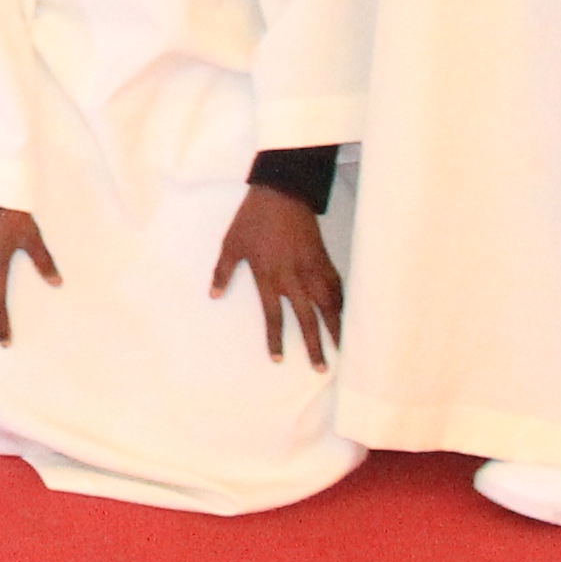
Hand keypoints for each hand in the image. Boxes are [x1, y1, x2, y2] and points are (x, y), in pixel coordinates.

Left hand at [210, 184, 344, 368]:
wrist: (282, 193)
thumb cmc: (252, 219)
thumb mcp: (231, 243)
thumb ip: (223, 271)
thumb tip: (214, 294)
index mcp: (269, 275)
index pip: (273, 315)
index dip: (276, 338)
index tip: (279, 358)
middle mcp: (293, 277)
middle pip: (307, 318)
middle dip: (314, 345)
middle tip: (322, 368)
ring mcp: (312, 269)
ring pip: (328, 306)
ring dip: (336, 329)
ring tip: (344, 349)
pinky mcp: (325, 260)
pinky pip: (337, 287)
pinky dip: (342, 304)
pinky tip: (346, 317)